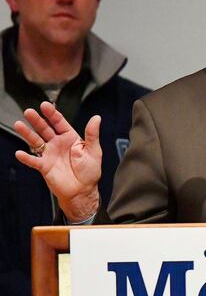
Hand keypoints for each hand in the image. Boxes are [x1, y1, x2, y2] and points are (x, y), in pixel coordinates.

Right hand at [13, 102, 101, 221]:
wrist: (83, 190)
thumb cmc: (90, 171)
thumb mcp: (94, 151)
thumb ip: (92, 134)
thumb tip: (97, 118)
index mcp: (70, 137)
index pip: (59, 122)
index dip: (52, 114)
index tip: (44, 105)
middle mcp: (57, 143)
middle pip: (44, 129)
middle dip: (36, 120)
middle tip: (28, 111)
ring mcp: (49, 154)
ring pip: (36, 141)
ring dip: (27, 134)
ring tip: (18, 125)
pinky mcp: (44, 166)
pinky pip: (33, 161)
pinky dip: (26, 157)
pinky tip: (20, 153)